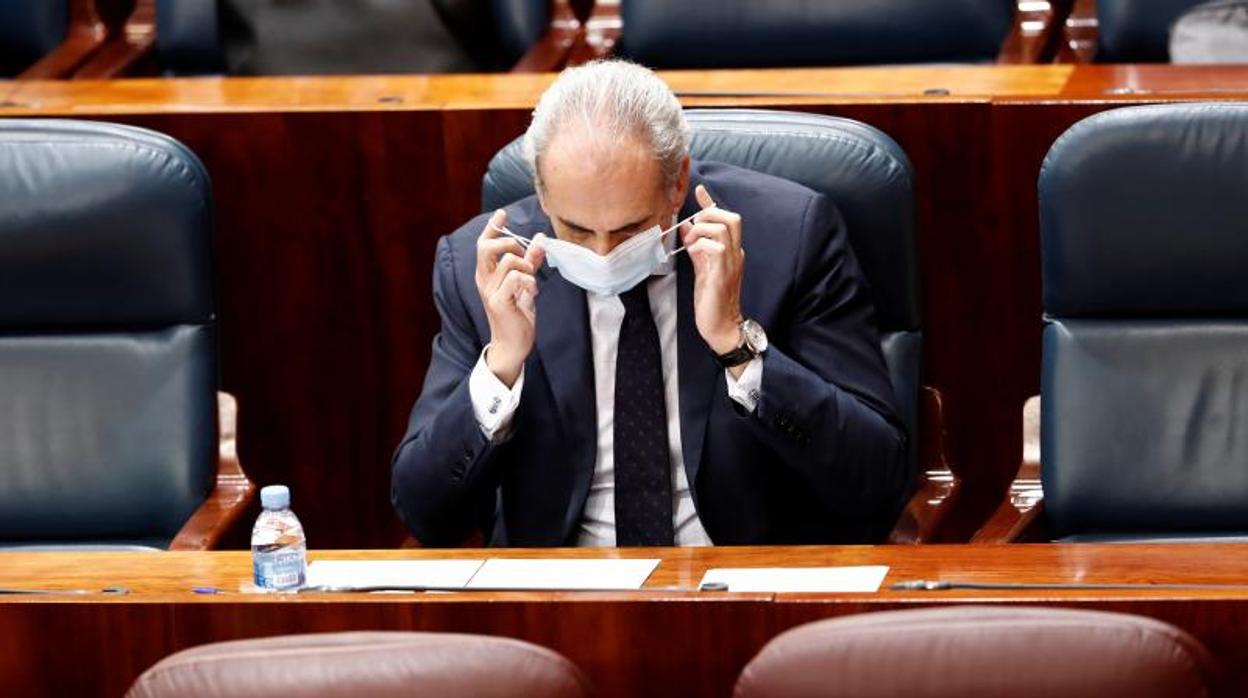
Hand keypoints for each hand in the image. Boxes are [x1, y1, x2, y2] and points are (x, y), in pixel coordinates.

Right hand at [475, 209, 545, 386]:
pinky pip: (516, 278)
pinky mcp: (499, 302)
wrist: (513, 344)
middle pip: (487, 247)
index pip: (484, 244)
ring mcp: (490, 291)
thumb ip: (530, 262)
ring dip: (526, 267)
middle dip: (510, 244)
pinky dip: (529, 281)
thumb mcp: (525, 284)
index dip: (492, 227)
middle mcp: (483, 280)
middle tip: (524, 257)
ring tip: (531, 282)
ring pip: (508, 261)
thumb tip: (540, 239)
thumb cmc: (517, 315)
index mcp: (486, 274)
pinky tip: (532, 292)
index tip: (502, 214)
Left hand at [682, 184, 744, 358]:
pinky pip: (716, 248)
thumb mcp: (702, 267)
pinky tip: (693, 253)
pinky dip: (702, 245)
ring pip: (723, 228)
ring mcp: (731, 263)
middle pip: (731, 217)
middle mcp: (735, 254)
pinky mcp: (723, 274)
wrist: (721, 326)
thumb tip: (686, 227)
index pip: (726, 219)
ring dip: (702, 229)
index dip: (711, 202)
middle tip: (691, 229)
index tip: (699, 190)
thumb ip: (696, 247)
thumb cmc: (712, 299)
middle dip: (708, 214)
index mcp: (731, 251)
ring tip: (689, 243)